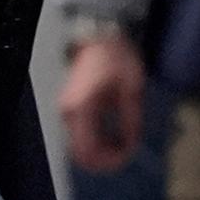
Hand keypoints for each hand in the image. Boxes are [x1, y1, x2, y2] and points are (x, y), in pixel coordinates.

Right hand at [60, 26, 148, 173]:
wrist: (100, 37)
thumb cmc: (117, 60)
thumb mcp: (131, 91)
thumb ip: (131, 122)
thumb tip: (132, 146)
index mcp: (82, 109)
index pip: (89, 151)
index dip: (110, 161)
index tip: (130, 156)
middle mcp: (69, 113)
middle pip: (80, 153)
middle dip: (105, 160)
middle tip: (127, 154)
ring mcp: (67, 111)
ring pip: (79, 146)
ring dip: (100, 152)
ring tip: (123, 146)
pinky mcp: (71, 108)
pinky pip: (80, 135)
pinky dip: (96, 142)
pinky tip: (113, 139)